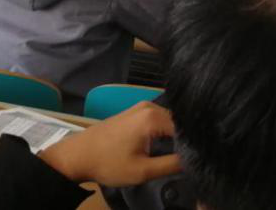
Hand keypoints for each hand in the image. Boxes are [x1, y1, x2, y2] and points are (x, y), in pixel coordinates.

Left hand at [39, 102, 180, 185]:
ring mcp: (142, 107)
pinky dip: (164, 132)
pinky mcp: (135, 112)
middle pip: (179, 122)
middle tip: (191, 158)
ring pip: (169, 121)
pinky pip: (159, 119)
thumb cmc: (108, 163)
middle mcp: (150, 106)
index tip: (198, 158)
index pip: (186, 127)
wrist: (77, 156)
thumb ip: (171, 164)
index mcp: (153, 117)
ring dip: (175, 136)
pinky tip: (165, 146)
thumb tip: (194, 159)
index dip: (194, 143)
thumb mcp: (142, 171)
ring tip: (180, 154)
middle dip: (185, 139)